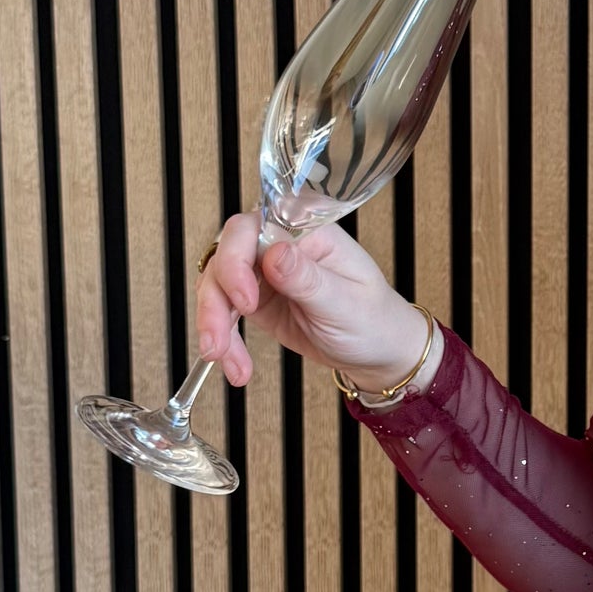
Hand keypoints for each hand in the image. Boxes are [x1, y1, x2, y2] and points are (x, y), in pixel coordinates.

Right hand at [197, 214, 432, 391]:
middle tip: (220, 339)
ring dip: (213, 323)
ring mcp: (264, 273)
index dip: (237, 257)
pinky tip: (235, 366)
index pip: (254, 225)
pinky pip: (225, 313)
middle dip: (217, 298)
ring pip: (218, 286)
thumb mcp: (345, 303)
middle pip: (226, 255)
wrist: (378, 352)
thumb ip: (307, 278)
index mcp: (307, 233)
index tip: (246, 299)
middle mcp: (280, 247)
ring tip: (224, 359)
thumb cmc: (374, 320)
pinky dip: (223, 339)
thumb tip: (275, 252)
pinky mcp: (256, 301)